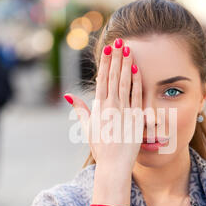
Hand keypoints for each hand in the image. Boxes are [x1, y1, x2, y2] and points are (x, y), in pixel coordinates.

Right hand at [66, 38, 142, 170]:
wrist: (114, 165)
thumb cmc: (101, 148)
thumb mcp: (87, 128)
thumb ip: (80, 110)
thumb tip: (69, 96)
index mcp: (98, 108)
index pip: (102, 80)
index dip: (105, 63)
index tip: (108, 49)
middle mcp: (110, 107)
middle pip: (112, 77)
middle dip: (116, 58)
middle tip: (119, 41)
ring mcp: (123, 111)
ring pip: (124, 83)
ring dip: (126, 65)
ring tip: (128, 49)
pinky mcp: (134, 117)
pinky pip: (136, 96)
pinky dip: (136, 82)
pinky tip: (137, 69)